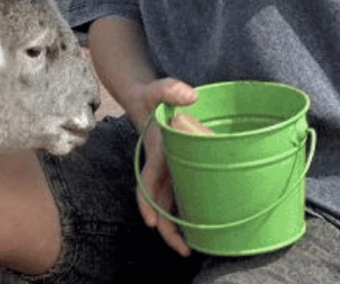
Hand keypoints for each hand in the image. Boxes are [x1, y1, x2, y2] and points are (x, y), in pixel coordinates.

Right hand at [133, 78, 198, 256]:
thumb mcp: (156, 89)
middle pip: (157, 202)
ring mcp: (166, 172)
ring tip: (191, 249)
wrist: (143, 101)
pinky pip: (175, 197)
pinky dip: (183, 213)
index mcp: (155, 153)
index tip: (151, 222)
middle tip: (184, 250)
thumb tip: (190, 96)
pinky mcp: (174, 172)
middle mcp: (159, 167)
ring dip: (175, 226)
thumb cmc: (151, 98)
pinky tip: (196, 227)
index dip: (149, 201)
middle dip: (166, 227)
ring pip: (166, 205)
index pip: (149, 180)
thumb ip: (169, 89)